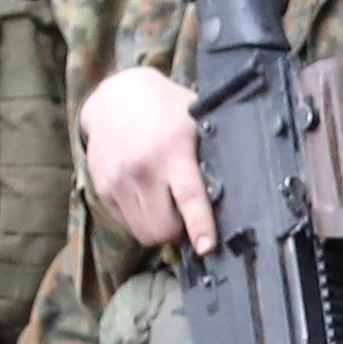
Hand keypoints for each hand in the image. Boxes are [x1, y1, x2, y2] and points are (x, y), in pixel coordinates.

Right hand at [78, 71, 216, 255]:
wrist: (115, 96)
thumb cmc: (166, 109)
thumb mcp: (197, 121)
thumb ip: (209, 155)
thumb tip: (240, 189)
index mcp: (173, 150)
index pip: (189, 197)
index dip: (200, 226)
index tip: (207, 247)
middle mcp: (142, 168)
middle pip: (162, 227)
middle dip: (179, 231)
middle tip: (188, 217)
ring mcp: (118, 180)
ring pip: (143, 231)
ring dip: (160, 228)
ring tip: (168, 206)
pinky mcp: (102, 188)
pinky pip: (126, 223)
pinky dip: (141, 219)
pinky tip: (148, 197)